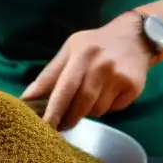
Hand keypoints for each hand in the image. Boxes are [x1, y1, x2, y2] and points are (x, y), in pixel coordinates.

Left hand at [21, 12, 154, 131]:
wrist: (135, 36)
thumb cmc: (95, 44)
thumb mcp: (70, 50)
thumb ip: (49, 74)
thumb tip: (27, 97)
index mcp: (81, 54)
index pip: (64, 87)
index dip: (53, 109)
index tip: (44, 126)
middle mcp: (101, 65)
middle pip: (81, 104)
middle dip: (68, 118)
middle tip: (61, 125)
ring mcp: (119, 77)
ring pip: (97, 110)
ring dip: (89, 110)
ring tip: (91, 96)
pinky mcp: (133, 87)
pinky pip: (113, 109)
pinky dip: (107, 107)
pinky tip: (109, 92)